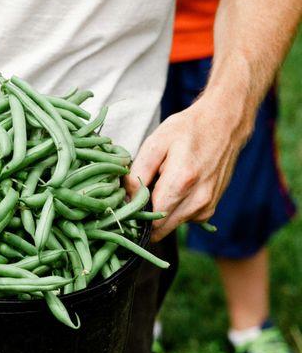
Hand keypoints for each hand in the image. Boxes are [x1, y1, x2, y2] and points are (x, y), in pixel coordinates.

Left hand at [125, 94, 252, 241]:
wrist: (224, 125)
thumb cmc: (186, 130)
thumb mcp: (155, 143)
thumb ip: (138, 173)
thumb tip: (127, 198)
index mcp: (182, 181)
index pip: (152, 219)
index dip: (136, 216)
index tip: (127, 206)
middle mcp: (198, 199)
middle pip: (162, 228)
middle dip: (146, 218)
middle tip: (137, 199)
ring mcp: (207, 206)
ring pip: (172, 225)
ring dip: (161, 213)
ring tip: (159, 188)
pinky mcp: (211, 208)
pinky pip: (184, 219)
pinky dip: (175, 210)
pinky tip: (174, 190)